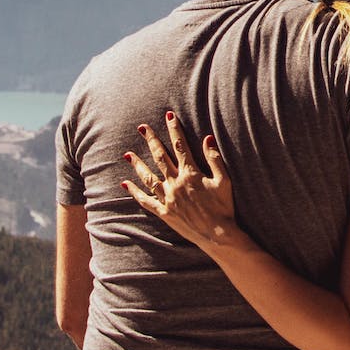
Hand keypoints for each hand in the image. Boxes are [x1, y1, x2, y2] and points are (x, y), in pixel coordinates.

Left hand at [122, 112, 236, 250]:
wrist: (217, 234)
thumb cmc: (224, 207)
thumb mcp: (224, 181)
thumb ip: (215, 159)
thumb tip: (208, 138)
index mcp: (190, 174)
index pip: (180, 146)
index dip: (174, 130)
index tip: (169, 116)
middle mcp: (175, 183)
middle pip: (160, 157)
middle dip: (151, 140)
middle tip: (142, 127)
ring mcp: (167, 198)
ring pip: (148, 177)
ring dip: (138, 164)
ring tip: (128, 154)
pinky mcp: (164, 212)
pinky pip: (145, 201)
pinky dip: (134, 192)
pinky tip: (125, 184)